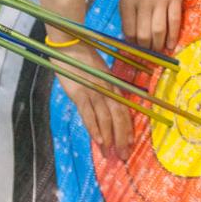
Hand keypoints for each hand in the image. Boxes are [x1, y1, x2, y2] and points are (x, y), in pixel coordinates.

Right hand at [56, 42, 133, 159]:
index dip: (127, 128)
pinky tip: (99, 140)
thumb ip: (105, 88)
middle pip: (118, 117)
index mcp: (112, 85)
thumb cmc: (83, 59)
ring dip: (109, 138)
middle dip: (121, 138)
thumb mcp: (99, 73)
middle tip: (123, 155)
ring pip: (105, 118)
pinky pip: (89, 113)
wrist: (70, 45)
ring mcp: (94, 91)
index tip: (130, 143)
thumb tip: (108, 107)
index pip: (124, 110)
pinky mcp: (80, 92)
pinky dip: (95, 128)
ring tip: (110, 153)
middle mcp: (107, 89)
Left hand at [119, 0, 183, 51]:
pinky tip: (171, 44)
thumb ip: (126, 9)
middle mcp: (143, 2)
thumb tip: (129, 33)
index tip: (134, 49)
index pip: (128, 30)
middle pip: (144, 33)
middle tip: (147, 54)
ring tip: (158, 52)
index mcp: (128, 0)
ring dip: (158, 45)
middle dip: (145, 48)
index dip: (131, 43)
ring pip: (159, 30)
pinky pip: (174, 20)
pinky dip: (173, 35)